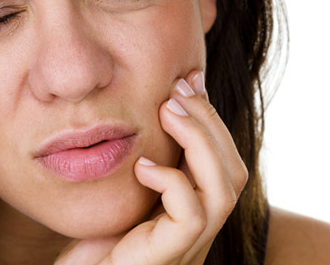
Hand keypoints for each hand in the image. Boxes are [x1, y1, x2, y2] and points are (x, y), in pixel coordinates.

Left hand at [55, 70, 247, 264]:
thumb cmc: (93, 237)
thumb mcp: (125, 189)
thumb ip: (145, 160)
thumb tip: (158, 107)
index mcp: (194, 213)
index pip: (227, 164)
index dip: (212, 120)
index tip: (189, 81)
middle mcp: (198, 232)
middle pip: (235, 173)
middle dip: (210, 121)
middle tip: (178, 89)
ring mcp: (186, 248)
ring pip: (223, 191)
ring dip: (199, 141)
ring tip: (167, 110)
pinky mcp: (165, 257)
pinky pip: (190, 216)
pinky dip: (172, 181)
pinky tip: (142, 166)